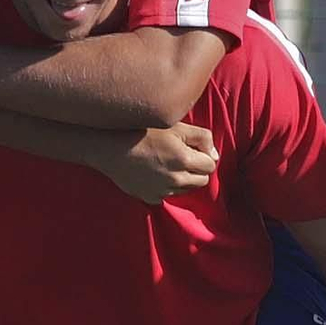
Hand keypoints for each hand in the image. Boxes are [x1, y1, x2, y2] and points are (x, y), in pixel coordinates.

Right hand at [99, 122, 217, 203]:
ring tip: (165, 163)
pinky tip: (153, 173)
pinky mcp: (150, 198)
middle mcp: (175, 179)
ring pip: (185, 189)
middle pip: (202, 182)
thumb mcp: (176, 126)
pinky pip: (166, 195)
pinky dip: (165, 187)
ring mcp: (162, 191)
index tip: (193, 149)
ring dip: (182, 179)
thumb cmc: (143, 131)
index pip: (210, 166)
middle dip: (197, 170)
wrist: (111, 147)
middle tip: (182, 157)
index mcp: (184, 159)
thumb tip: (214, 155)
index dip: (204, 156)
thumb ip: (203, 138)